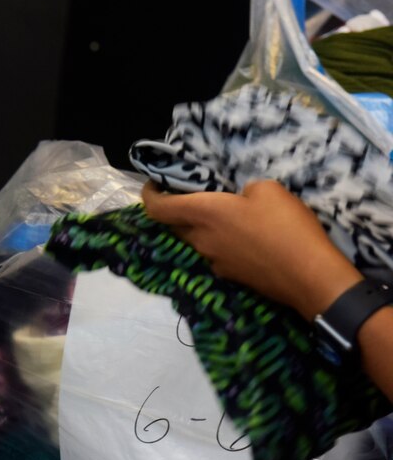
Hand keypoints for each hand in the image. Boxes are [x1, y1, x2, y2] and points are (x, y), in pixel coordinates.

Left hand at [141, 179, 361, 319]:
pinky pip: (216, 254)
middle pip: (174, 225)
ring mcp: (214, 261)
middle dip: (176, 209)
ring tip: (226, 214)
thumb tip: (239, 199)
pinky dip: (222, 243)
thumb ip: (243, 189)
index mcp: (203, 214)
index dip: (149, 194)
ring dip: (202, 227)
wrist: (310, 277)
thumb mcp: (268, 189)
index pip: (156, 208)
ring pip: (197, 240)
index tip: (155, 183)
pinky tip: (246, 237)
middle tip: (194, 194)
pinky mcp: (231, 276)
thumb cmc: (286, 226)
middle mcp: (201, 240)